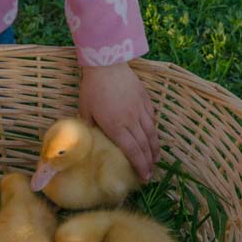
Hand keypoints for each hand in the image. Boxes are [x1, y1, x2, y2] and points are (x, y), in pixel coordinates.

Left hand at [78, 62, 158, 181]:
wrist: (107, 64)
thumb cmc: (92, 88)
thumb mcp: (85, 110)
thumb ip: (90, 127)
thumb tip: (90, 140)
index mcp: (116, 126)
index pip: (132, 152)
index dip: (140, 166)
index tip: (144, 177)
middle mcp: (131, 121)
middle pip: (144, 146)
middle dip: (149, 162)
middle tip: (151, 173)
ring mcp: (140, 110)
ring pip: (151, 134)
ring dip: (155, 149)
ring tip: (156, 159)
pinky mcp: (146, 100)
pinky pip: (152, 119)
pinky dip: (154, 131)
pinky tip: (153, 137)